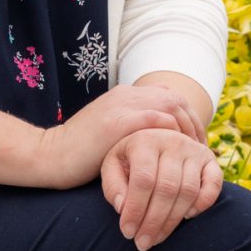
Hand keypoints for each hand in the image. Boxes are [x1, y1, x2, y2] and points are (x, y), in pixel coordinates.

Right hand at [28, 84, 197, 191]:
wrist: (49, 156)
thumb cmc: (79, 154)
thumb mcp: (109, 134)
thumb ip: (130, 129)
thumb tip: (156, 144)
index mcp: (124, 95)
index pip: (168, 96)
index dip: (187, 118)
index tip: (194, 141)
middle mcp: (125, 95)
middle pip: (175, 99)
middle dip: (193, 124)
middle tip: (202, 149)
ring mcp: (121, 106)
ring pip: (170, 106)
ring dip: (187, 129)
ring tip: (194, 154)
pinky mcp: (117, 122)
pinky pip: (157, 120)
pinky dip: (173, 134)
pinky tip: (178, 152)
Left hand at [102, 127, 223, 250]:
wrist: (156, 137)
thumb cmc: (130, 159)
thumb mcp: (113, 166)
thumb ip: (113, 186)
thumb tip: (123, 208)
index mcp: (145, 140)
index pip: (143, 180)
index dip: (135, 210)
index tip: (128, 232)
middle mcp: (172, 142)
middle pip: (166, 189)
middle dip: (153, 222)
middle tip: (142, 244)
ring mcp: (194, 150)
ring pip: (188, 191)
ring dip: (173, 220)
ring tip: (157, 238)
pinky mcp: (210, 159)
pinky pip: (214, 184)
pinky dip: (203, 203)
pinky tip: (187, 217)